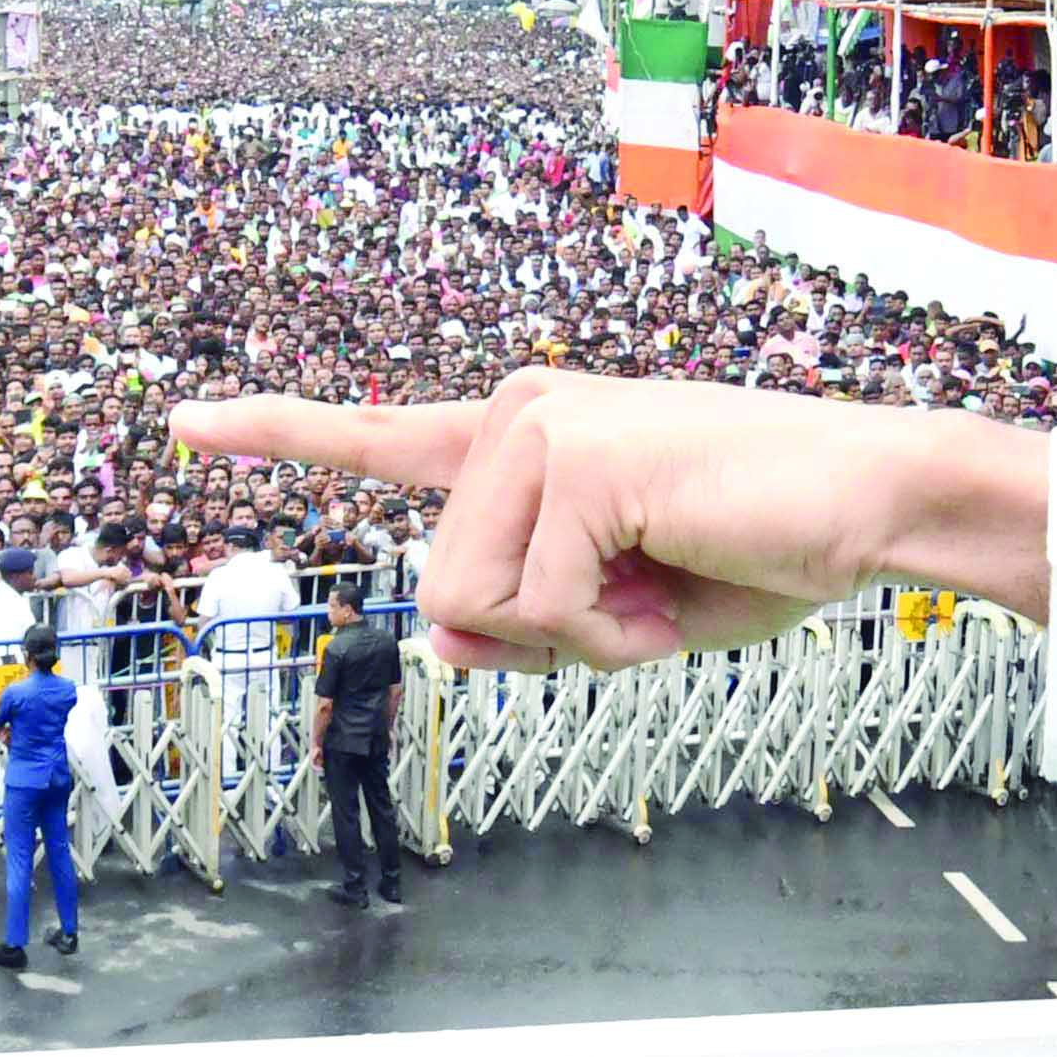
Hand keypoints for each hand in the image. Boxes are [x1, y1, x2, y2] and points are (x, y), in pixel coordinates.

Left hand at [175, 374, 1048, 672]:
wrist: (869, 508)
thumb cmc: (758, 550)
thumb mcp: (619, 615)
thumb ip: (519, 628)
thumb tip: (439, 643)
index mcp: (523, 438)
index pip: (382, 437)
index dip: (280, 434)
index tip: (187, 422)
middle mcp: (518, 413)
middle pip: (441, 588)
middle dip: (539, 634)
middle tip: (642, 601)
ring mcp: (541, 426)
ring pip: (473, 600)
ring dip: (575, 632)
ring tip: (661, 583)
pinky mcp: (576, 455)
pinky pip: (537, 603)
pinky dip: (609, 629)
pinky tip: (674, 577)